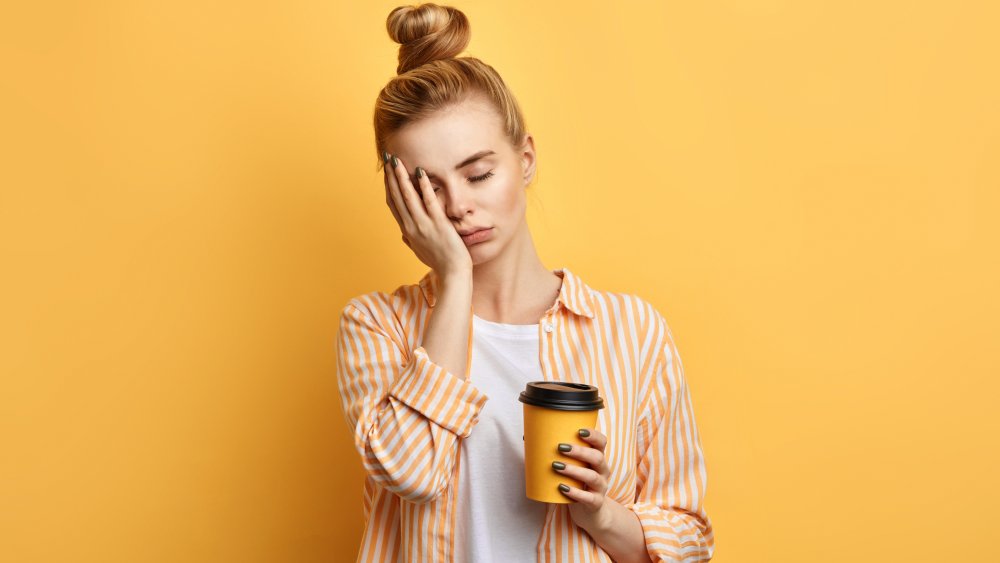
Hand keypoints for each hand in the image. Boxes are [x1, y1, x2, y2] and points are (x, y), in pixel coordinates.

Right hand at [383, 152, 471, 276]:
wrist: (452, 273)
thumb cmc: (438, 262)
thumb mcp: (420, 251)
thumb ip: (410, 240)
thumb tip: (403, 234)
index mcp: (407, 230)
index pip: (393, 204)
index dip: (388, 186)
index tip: (387, 172)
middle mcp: (411, 226)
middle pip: (397, 196)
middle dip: (391, 176)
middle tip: (388, 158)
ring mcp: (424, 225)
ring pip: (408, 196)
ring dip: (401, 177)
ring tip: (397, 161)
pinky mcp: (438, 224)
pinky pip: (429, 202)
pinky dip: (424, 186)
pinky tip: (421, 172)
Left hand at [554, 428, 612, 530]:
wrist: (589, 512)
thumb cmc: (577, 483)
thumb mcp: (574, 468)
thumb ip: (559, 455)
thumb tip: (527, 438)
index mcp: (597, 459)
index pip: (601, 442)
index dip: (593, 435)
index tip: (579, 431)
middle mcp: (602, 471)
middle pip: (597, 457)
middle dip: (579, 451)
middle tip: (561, 447)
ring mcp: (601, 487)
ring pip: (592, 477)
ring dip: (574, 470)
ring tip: (556, 466)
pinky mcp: (596, 503)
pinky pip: (588, 497)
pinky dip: (575, 492)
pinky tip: (562, 487)